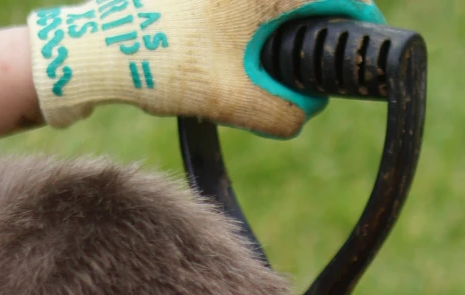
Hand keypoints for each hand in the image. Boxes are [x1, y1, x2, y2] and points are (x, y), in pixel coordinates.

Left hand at [29, 0, 383, 140]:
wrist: (103, 44)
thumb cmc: (167, 65)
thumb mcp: (237, 102)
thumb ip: (288, 112)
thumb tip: (308, 105)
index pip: (346, 0)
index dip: (357, 30)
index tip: (361, 55)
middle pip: (310, 1)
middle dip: (308, 34)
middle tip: (295, 74)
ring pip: (278, 6)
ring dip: (276, 30)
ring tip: (247, 62)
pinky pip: (252, 8)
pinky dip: (250, 24)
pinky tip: (227, 50)